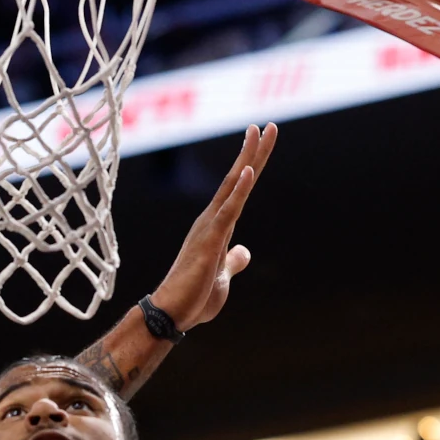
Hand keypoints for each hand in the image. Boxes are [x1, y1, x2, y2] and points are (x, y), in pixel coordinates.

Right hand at [150, 123, 275, 331]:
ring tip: (259, 132)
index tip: (261, 141)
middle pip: (236, 179)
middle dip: (253, 151)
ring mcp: (210, 228)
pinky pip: (228, 211)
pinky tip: (249, 171)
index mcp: (217, 227)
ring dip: (248, 158)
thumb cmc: (193, 298)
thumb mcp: (223, 277)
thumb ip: (233, 261)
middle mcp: (211, 220)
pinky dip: (239, 190)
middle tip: (268, 125)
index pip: (238, 189)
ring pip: (232, 186)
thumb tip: (244, 251)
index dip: (252, 165)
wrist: (171, 315)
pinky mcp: (210, 241)